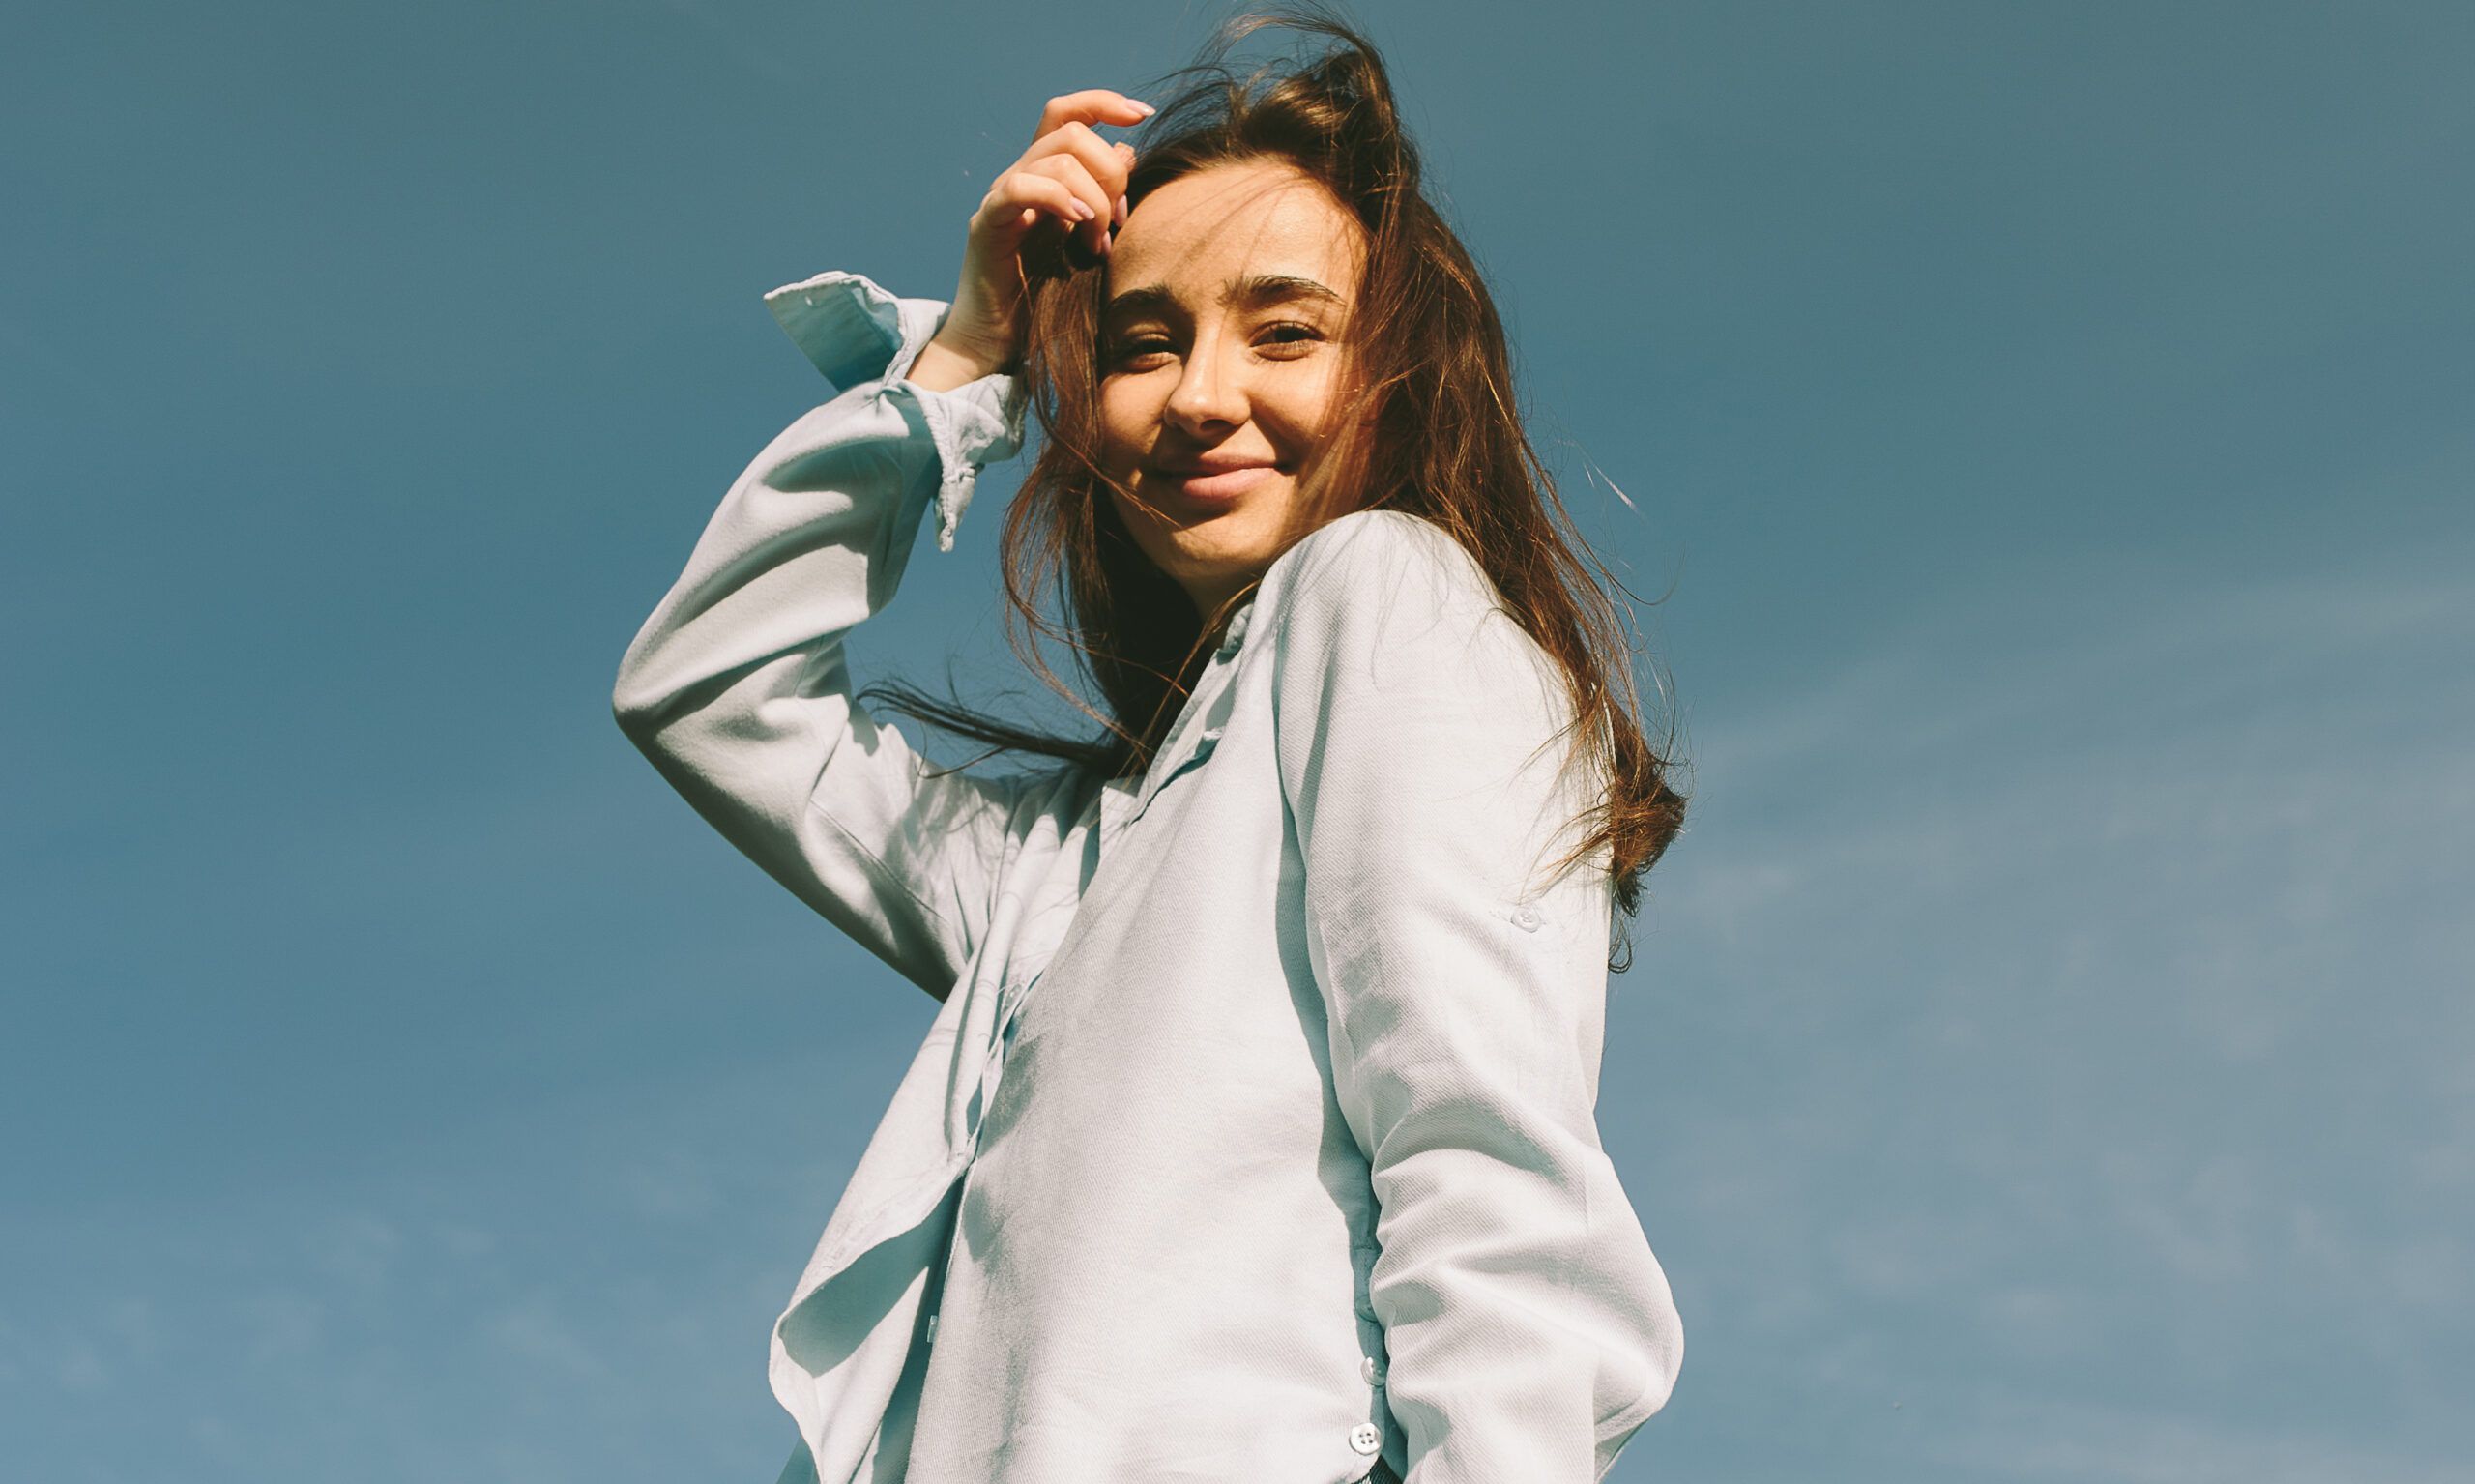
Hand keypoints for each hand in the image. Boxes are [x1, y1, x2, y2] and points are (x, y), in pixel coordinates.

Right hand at [907, 89, 1150, 392]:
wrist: (998, 344)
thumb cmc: (1047, 300)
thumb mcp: (1089, 242)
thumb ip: (1106, 198)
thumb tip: (1129, 151)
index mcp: (1046, 176)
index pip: (1070, 114)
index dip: (1106, 103)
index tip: (1145, 115)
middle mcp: (1021, 176)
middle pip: (1072, 133)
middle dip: (1109, 172)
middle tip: (1115, 223)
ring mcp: (1002, 197)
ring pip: (1055, 158)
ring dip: (1092, 199)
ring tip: (1097, 242)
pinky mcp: (988, 224)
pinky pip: (1020, 187)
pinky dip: (1056, 197)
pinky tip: (1077, 224)